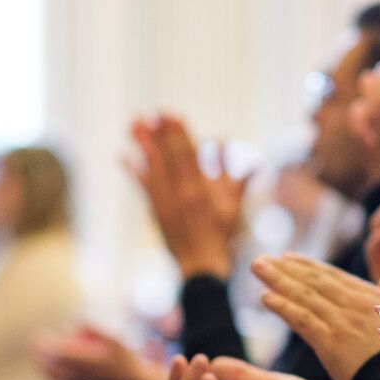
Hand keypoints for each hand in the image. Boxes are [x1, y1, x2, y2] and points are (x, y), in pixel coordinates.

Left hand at [35, 325, 169, 379]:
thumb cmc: (122, 359)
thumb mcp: (114, 339)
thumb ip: (94, 329)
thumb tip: (74, 323)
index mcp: (92, 361)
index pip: (63, 353)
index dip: (48, 345)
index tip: (40, 335)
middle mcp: (85, 375)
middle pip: (55, 365)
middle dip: (41, 354)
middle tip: (35, 343)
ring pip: (55, 378)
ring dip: (43, 367)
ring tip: (38, 355)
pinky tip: (45, 373)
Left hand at [127, 113, 248, 280]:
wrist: (200, 265)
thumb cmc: (220, 237)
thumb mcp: (234, 208)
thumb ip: (239, 183)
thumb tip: (255, 163)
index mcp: (200, 190)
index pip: (187, 155)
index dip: (177, 133)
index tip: (170, 114)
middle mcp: (180, 193)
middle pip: (167, 158)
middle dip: (159, 134)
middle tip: (150, 113)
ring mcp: (166, 202)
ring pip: (152, 168)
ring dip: (143, 146)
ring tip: (133, 124)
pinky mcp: (156, 210)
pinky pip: (143, 187)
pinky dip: (133, 171)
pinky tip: (124, 156)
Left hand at [251, 254, 379, 379]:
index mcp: (370, 298)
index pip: (332, 276)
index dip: (307, 265)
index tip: (287, 257)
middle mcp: (353, 305)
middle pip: (314, 281)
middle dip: (286, 268)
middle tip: (261, 260)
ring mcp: (341, 322)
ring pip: (304, 296)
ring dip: (278, 280)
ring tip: (258, 269)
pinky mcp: (330, 342)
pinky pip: (302, 320)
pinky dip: (283, 307)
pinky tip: (265, 298)